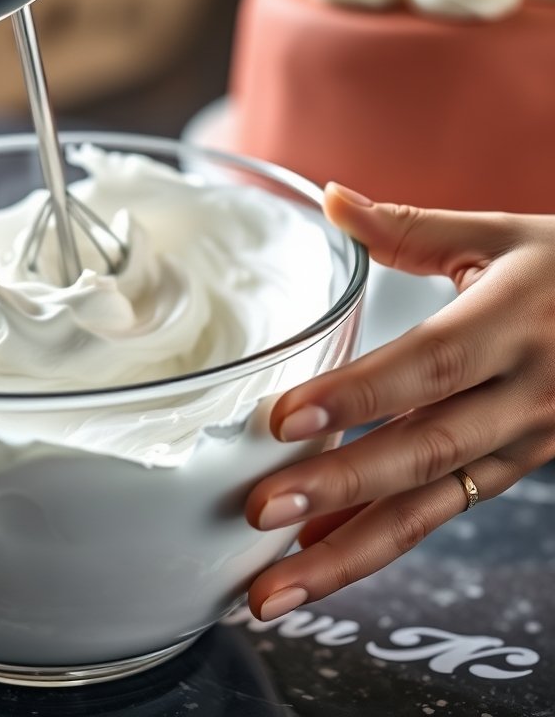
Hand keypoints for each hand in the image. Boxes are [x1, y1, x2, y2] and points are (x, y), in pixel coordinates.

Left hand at [246, 183, 554, 620]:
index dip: (359, 394)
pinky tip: (318, 561)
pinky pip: (440, 514)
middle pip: (424, 451)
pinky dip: (377, 542)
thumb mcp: (500, 237)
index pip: (428, 365)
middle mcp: (521, 396)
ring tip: (274, 585)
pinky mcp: (512, 472)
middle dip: (339, 488)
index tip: (283, 418)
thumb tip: (332, 198)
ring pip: (431, 506)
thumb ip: (410, 228)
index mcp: (510, 324)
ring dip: (349, 550)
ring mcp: (521, 445)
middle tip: (261, 512)